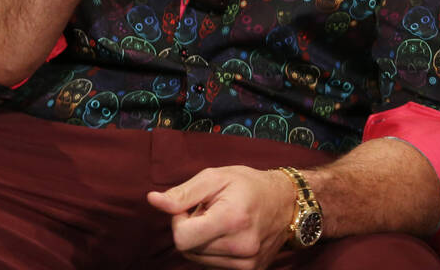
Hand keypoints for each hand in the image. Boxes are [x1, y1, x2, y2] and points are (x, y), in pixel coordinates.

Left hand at [147, 165, 295, 268]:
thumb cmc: (246, 184)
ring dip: (200, 240)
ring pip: (198, 258)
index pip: (182, 238)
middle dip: (189, 228)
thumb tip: (153, 200)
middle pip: (188, 249)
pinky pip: (212, 264)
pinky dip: (210, 249)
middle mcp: (241, 247)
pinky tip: (224, 233)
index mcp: (232, 220)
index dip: (178, 221)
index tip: (190, 207)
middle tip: (207, 211)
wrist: (286, 202)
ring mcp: (247, 263)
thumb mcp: (212, 177)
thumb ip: (181, 193)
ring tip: (217, 221)